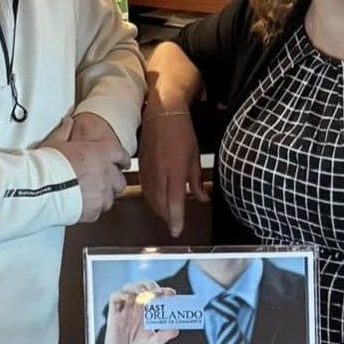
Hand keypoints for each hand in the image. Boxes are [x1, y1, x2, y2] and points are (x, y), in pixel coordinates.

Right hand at [45, 115, 127, 222]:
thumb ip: (65, 131)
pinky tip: (80, 206)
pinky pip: (98, 211)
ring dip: (103, 196)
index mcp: (100, 153)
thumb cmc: (47, 164)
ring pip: (111, 198)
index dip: (121, 159)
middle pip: (120, 180)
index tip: (121, 162)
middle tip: (102, 181)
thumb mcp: (55, 142)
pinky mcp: (94, 211)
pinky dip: (92, 209)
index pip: (121, 155)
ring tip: (89, 196)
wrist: (40, 188)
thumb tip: (68, 122)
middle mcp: (106, 174)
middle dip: (113, 181)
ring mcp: (102, 194)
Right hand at [95, 281, 178, 343]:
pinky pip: (115, 297)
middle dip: (151, 285)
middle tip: (157, 292)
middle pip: (143, 288)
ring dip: (137, 287)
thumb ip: (164, 337)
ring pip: (129, 288)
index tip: (171, 293)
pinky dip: (122, 294)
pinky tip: (130, 298)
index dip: (164, 291)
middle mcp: (137, 310)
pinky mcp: (114, 315)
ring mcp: (125, 311)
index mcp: (149, 314)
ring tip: (145, 293)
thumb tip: (176, 330)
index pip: (157, 296)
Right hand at [139, 104, 205, 237]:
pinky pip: (145, 188)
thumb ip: (196, 180)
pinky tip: (156, 202)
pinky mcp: (141, 166)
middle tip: (174, 226)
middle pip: (161, 203)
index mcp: (175, 170)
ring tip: (166, 217)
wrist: (162, 113)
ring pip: (151, 198)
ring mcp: (148, 170)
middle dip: (167, 217)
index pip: (175, 201)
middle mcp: (160, 173)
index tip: (177, 231)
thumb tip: (202, 198)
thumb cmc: (182, 132)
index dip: (176, 219)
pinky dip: (150, 199)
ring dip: (159, 210)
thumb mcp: (195, 156)